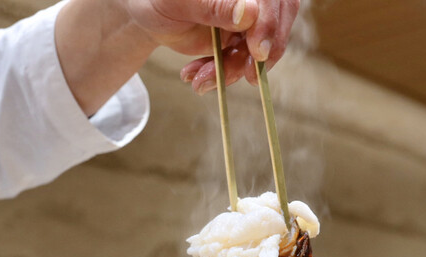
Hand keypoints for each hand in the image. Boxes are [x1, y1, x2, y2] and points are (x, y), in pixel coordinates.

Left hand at [124, 0, 300, 93]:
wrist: (148, 16)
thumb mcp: (180, 3)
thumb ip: (214, 5)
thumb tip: (249, 13)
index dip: (269, 24)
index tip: (258, 52)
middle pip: (277, 21)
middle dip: (260, 54)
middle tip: (247, 77)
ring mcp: (249, 17)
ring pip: (261, 48)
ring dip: (233, 70)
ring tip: (199, 80)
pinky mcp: (242, 38)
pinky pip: (244, 61)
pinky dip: (223, 74)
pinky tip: (197, 76)